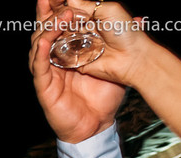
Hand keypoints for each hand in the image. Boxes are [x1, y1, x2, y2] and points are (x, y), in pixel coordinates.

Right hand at [30, 0, 128, 142]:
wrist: (101, 123)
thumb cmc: (107, 95)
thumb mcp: (119, 63)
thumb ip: (128, 45)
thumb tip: (142, 19)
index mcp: (73, 49)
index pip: (62, 23)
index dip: (58, 8)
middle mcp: (58, 57)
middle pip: (45, 29)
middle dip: (46, 13)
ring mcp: (50, 71)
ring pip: (39, 45)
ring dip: (47, 29)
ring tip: (59, 17)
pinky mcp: (45, 86)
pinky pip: (38, 67)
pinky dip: (40, 53)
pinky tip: (45, 40)